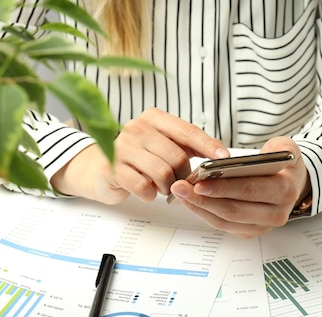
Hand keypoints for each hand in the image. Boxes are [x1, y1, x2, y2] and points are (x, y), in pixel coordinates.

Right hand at [51, 107, 229, 203]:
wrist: (97, 169)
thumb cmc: (137, 158)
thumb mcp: (163, 146)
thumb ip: (187, 147)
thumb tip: (219, 156)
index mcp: (154, 118)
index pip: (188, 131)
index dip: (208, 145)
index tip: (224, 157)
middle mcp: (137, 128)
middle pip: (177, 157)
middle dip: (183, 176)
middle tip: (179, 183)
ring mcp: (122, 147)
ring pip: (163, 173)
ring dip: (168, 187)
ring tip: (162, 187)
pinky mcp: (112, 168)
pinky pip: (144, 186)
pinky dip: (150, 194)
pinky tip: (147, 191)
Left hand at [169, 137, 310, 237]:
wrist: (292, 185)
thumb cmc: (284, 166)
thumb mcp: (287, 148)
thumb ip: (280, 146)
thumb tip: (266, 153)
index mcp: (285, 191)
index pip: (250, 190)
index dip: (223, 188)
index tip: (199, 182)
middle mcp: (276, 213)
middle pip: (233, 210)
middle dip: (204, 199)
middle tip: (181, 187)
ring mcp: (262, 226)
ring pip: (225, 221)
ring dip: (199, 208)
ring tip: (180, 192)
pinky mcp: (250, 232)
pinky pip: (222, 226)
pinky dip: (203, 213)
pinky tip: (189, 200)